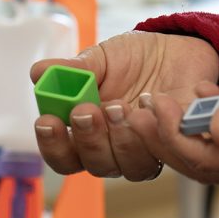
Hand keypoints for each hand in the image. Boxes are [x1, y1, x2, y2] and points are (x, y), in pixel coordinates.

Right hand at [31, 30, 218, 180]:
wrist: (179, 50)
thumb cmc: (136, 58)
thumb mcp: (103, 58)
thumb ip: (75, 70)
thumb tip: (39, 73)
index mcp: (88, 131)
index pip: (63, 156)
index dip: (53, 145)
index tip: (48, 121)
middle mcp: (114, 148)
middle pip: (94, 165)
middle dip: (88, 139)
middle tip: (88, 109)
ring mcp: (145, 150)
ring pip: (128, 167)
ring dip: (122, 138)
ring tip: (122, 104)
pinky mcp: (174, 146)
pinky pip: (163, 153)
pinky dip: (155, 132)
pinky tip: (153, 104)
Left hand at [136, 45, 218, 184]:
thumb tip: (214, 132)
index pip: (204, 157)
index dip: (171, 135)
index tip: (150, 108)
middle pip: (198, 160)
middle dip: (162, 137)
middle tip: (135, 110)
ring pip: (206, 149)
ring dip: (176, 129)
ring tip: (150, 105)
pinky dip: (199, 119)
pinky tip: (190, 98)